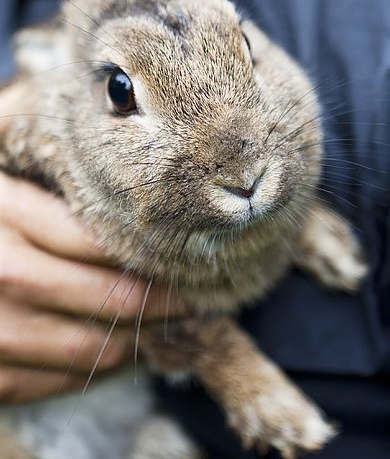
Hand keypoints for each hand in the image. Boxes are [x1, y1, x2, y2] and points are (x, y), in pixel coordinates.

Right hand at [0, 172, 185, 402]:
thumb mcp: (9, 185)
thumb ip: (58, 195)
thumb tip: (132, 218)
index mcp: (6, 214)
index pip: (103, 243)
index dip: (155, 257)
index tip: (187, 258)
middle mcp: (1, 272)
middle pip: (107, 298)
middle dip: (161, 303)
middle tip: (192, 298)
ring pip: (87, 347)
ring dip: (135, 342)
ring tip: (162, 328)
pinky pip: (52, 383)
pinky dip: (93, 372)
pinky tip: (114, 354)